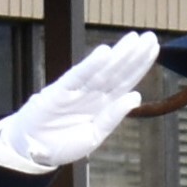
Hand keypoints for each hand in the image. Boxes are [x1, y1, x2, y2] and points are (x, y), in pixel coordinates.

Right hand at [0, 31, 164, 176]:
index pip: (126, 80)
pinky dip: (91, 65)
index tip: (154, 48)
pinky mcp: (59, 92)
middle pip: (117, 71)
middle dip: (134, 54)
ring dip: (118, 55)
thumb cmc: (62, 143)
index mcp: (102, 104)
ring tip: (134, 39)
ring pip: (101, 70)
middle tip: (150, 36)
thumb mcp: (93, 135)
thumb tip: (136, 96)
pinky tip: (104, 52)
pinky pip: (78, 76)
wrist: (32, 150)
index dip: (140, 65)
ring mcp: (76, 91)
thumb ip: (113, 116)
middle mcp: (92, 94)